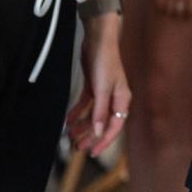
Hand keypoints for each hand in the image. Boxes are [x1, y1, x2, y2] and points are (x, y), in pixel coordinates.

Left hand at [66, 14, 129, 156]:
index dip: (104, 140)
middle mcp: (114, 98)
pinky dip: (77, 113)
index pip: (115, 126)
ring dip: (83, 126)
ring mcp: (103, 93)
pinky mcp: (93, 87)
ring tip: (71, 136)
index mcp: (122, 100)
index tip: (93, 151)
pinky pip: (86, 105)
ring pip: (94, 116)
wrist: (98, 40)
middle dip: (91, 136)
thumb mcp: (102, 89)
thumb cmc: (105, 62)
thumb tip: (99, 132)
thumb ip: (101, 111)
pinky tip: (68, 120)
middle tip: (77, 148)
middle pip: (104, 123)